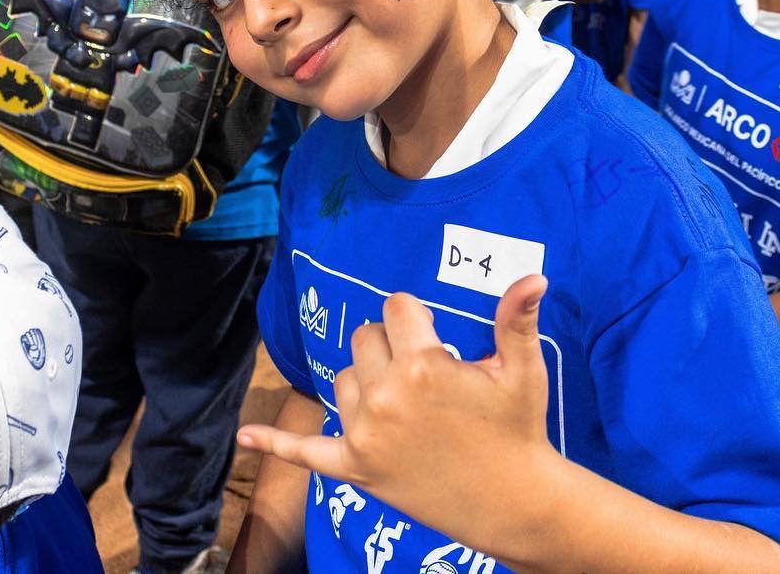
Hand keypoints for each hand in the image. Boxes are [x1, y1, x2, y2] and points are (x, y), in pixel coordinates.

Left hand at [237, 276, 556, 545]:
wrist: (513, 502)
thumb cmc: (518, 429)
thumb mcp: (521, 370)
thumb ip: (516, 319)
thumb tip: (532, 276)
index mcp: (424, 365)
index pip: (398, 309)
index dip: (417, 317)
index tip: (434, 333)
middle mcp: (386, 396)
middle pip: (365, 338)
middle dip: (391, 346)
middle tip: (423, 371)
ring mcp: (365, 434)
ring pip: (343, 380)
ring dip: (365, 382)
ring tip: (405, 401)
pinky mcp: (355, 468)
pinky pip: (305, 451)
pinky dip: (275, 443)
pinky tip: (246, 435)